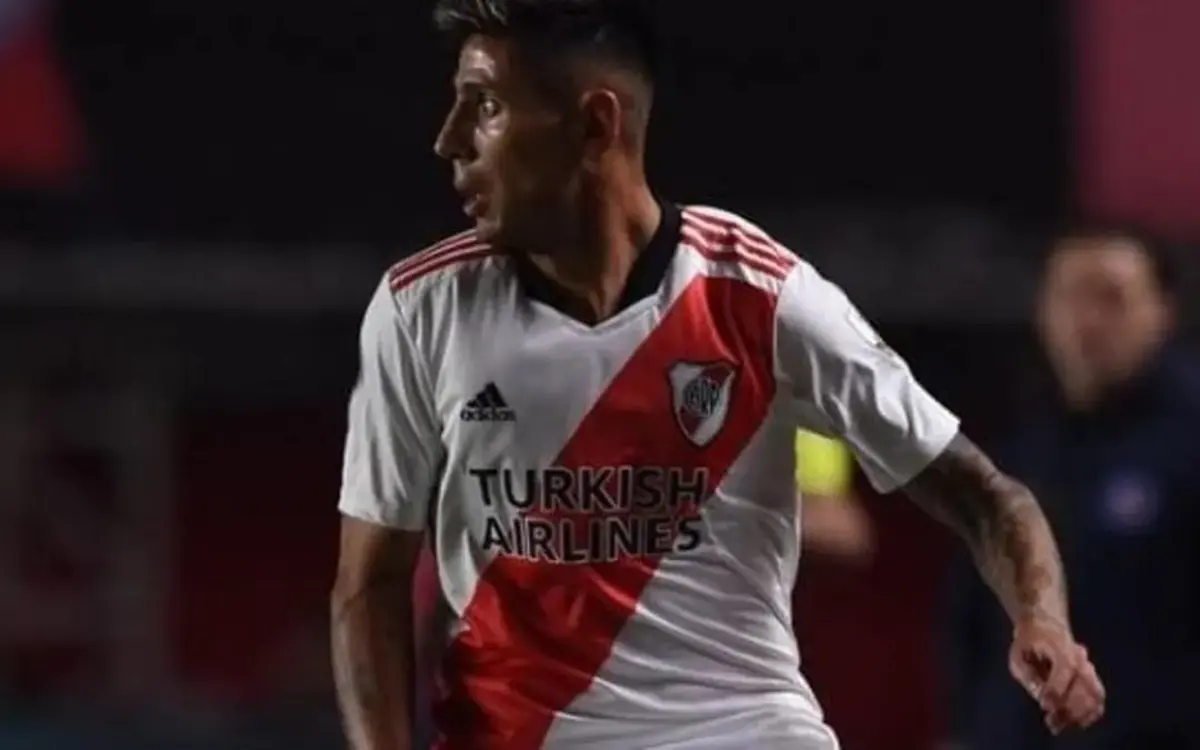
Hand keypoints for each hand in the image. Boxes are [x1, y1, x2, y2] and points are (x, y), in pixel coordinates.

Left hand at [1009, 616, 1105, 734]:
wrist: (1046, 627)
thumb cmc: (1029, 643)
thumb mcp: (1018, 655)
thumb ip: (1027, 675)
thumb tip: (1041, 697)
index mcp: (1062, 648)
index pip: (1066, 670)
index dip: (1056, 691)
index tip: (1045, 706)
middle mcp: (1081, 660)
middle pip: (1084, 686)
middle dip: (1068, 708)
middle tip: (1051, 721)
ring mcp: (1089, 670)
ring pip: (1095, 695)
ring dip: (1079, 714)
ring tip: (1059, 724)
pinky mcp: (1092, 680)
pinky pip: (1098, 699)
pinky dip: (1089, 714)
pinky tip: (1074, 723)